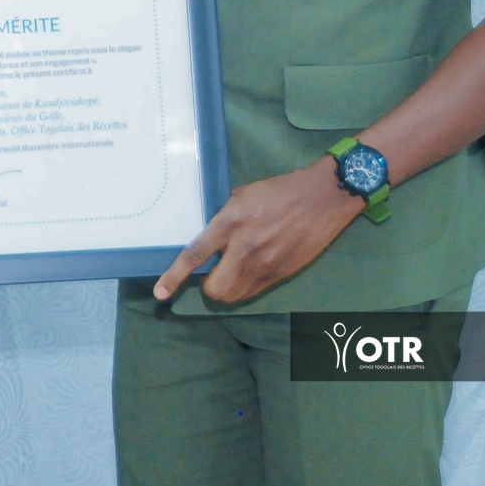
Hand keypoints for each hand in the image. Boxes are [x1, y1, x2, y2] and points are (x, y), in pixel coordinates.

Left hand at [152, 162, 364, 304]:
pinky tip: (252, 269)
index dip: (174, 276)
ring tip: (232, 271)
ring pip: (234, 295)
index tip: (161, 292)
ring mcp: (264, 265)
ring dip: (227, 288)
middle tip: (212, 273)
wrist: (323, 198)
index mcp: (231, 222)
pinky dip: (246, 286)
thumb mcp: (245, 194)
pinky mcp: (281, 275)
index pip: (195, 255)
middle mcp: (244, 248)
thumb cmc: (281, 190)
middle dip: (208, 287)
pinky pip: (254, 292)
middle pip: (214, 288)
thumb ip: (225, 214)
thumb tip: (211, 227)